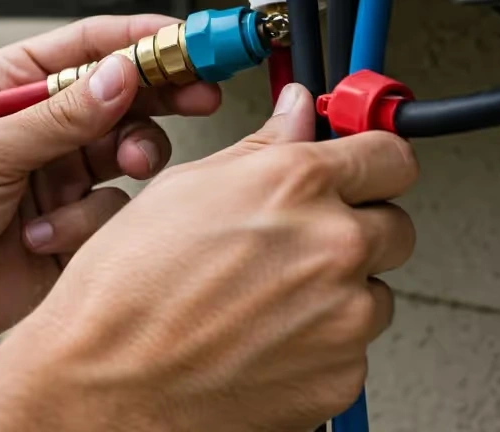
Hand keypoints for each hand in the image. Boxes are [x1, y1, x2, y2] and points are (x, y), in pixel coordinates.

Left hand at [0, 15, 221, 360]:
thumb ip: (57, 116)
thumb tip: (119, 75)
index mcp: (12, 85)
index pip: (87, 46)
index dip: (140, 40)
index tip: (185, 41)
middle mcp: (44, 123)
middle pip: (124, 91)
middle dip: (163, 93)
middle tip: (200, 94)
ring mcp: (63, 173)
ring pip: (132, 146)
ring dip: (135, 153)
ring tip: (131, 163)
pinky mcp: (77, 224)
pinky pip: (115, 209)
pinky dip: (88, 222)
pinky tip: (43, 236)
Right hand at [0, 84, 418, 431]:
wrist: (103, 386)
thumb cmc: (124, 292)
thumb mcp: (182, 189)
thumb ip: (261, 147)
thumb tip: (296, 114)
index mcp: (296, 185)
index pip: (390, 154)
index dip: (373, 161)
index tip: (364, 169)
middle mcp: (333, 247)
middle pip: (396, 226)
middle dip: (358, 228)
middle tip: (302, 243)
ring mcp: (344, 318)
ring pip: (375, 292)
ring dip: (339, 292)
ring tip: (265, 300)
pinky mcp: (341, 377)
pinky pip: (353, 349)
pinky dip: (321, 345)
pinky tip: (262, 338)